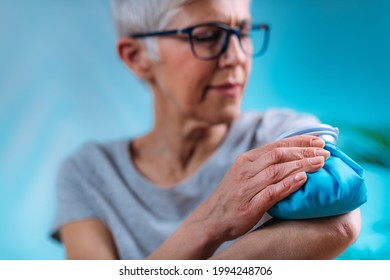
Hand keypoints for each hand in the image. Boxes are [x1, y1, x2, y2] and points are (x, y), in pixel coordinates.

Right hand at [200, 135, 330, 241]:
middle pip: (279, 154)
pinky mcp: (249, 205)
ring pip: (277, 170)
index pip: (276, 145)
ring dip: (301, 165)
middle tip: (326, 152)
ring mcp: (247, 187)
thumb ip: (263, 166)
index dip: (299, 141)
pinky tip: (303, 179)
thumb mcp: (244, 175)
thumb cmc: (232, 197)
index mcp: (245, 160)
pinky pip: (272, 192)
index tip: (319, 141)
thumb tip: (291, 159)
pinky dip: (288, 184)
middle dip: (304, 151)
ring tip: (321, 163)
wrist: (211, 219)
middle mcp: (245, 170)